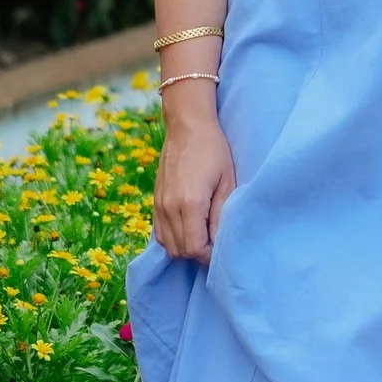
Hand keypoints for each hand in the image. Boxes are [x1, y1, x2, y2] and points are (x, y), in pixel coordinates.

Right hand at [152, 94, 236, 258]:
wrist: (187, 126)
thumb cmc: (213, 151)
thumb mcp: (226, 182)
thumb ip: (221, 215)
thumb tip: (219, 242)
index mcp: (190, 204)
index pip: (195, 248)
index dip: (210, 256)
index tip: (222, 249)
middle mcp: (169, 208)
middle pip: (180, 251)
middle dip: (198, 254)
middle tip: (215, 244)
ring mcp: (159, 205)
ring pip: (168, 245)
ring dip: (185, 248)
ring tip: (203, 236)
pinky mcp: (154, 201)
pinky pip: (160, 233)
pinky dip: (173, 238)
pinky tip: (189, 228)